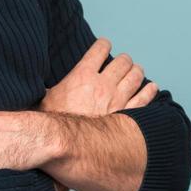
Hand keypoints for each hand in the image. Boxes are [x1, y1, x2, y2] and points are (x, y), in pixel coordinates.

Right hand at [39, 37, 158, 116]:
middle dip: (124, 60)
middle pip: (122, 62)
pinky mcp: (127, 115)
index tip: (105, 45)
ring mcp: (117, 99)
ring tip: (136, 71)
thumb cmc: (52, 124)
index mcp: (83, 75)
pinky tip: (151, 88)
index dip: (103, 45)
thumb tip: (39, 84)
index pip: (99, 50)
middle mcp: (103, 84)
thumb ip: (48, 88)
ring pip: (135, 76)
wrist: (66, 145)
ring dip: (137, 71)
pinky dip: (149, 91)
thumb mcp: (44, 99)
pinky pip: (144, 98)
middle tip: (123, 62)